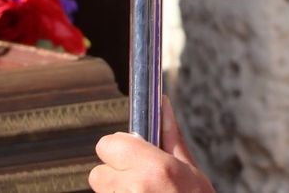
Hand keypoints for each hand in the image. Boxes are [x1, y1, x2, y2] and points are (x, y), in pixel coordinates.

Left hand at [90, 97, 214, 191]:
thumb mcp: (190, 171)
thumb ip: (170, 137)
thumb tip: (163, 104)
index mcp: (154, 169)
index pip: (107, 144)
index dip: (119, 149)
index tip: (132, 155)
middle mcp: (134, 189)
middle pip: (98, 172)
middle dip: (115, 175)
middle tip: (139, 183)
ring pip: (101, 192)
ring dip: (116, 192)